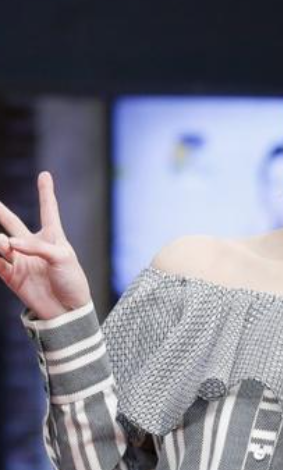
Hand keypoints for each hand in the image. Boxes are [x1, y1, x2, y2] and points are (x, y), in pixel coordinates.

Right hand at [0, 171, 91, 318]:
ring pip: (1, 243)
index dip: (46, 192)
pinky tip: (1, 249)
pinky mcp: (11, 276)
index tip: (45, 175)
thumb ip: (37, 248)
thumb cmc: (72, 281)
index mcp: (54, 237)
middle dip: (0, 211)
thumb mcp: (62, 258)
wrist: (67, 311)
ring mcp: (21, 260)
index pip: (48, 210)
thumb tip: (9, 244)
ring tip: (5, 245)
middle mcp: (34, 245)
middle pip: (12, 222)